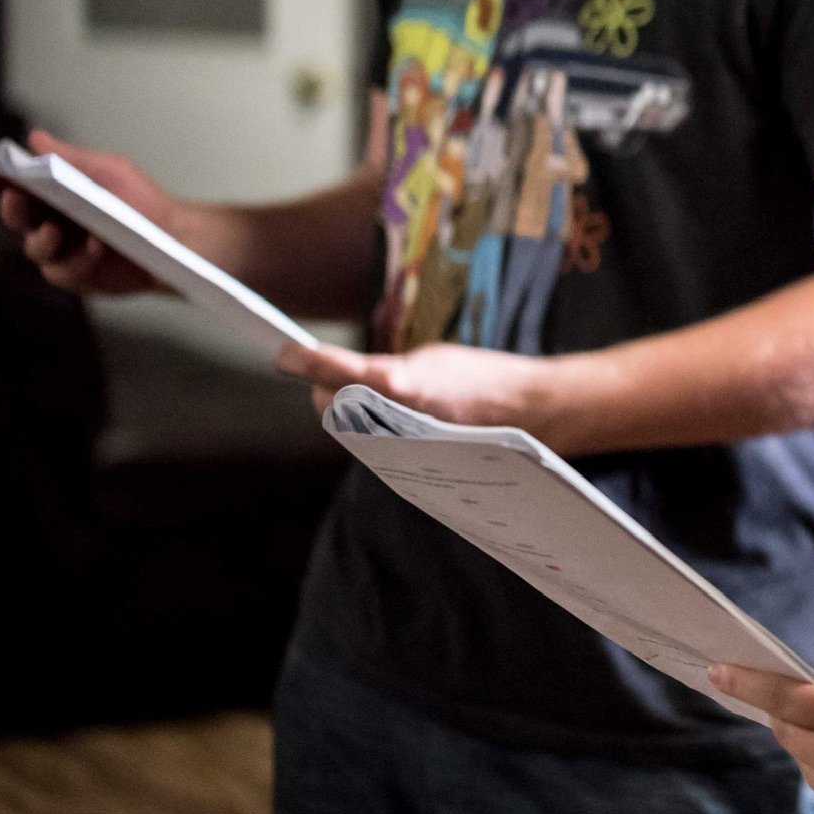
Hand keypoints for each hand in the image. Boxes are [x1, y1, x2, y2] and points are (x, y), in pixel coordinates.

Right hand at [0, 130, 173, 295]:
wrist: (176, 236)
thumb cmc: (142, 201)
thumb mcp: (110, 171)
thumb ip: (72, 158)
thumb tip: (35, 138)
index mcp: (51, 195)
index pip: (12, 186)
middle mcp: (49, 222)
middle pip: (14, 217)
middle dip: (10, 206)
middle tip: (15, 196)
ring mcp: (61, 251)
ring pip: (33, 247)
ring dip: (42, 237)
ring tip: (57, 228)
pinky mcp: (76, 275)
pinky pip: (62, 270)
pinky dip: (76, 258)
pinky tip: (94, 247)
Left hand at [279, 341, 556, 435]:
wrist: (528, 413)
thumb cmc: (484, 378)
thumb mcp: (431, 361)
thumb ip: (387, 371)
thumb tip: (348, 376)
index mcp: (395, 383)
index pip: (332, 371)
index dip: (305, 362)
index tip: (284, 355)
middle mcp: (389, 416)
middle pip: (331, 405)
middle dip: (325, 387)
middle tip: (328, 371)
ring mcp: (397, 442)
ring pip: (349, 426)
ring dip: (348, 409)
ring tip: (366, 393)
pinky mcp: (408, 458)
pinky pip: (373, 441)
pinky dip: (369, 425)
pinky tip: (382, 416)